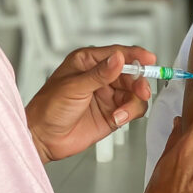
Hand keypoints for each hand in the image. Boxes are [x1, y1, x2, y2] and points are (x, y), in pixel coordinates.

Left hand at [26, 46, 155, 162]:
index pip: (117, 54)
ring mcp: (107, 95)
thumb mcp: (74, 87)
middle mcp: (100, 77)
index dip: (135, 56)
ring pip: (134, 92)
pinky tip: (118, 117)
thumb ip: (99, 74)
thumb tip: (118, 59)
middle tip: (141, 91)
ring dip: (133, 101)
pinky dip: (130, 113)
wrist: (43, 138)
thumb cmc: (48, 108)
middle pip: (131, 73)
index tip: (149, 59)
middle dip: (138, 82)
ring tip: (122, 111)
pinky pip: (131, 109)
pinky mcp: (112, 113)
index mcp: (87, 62)